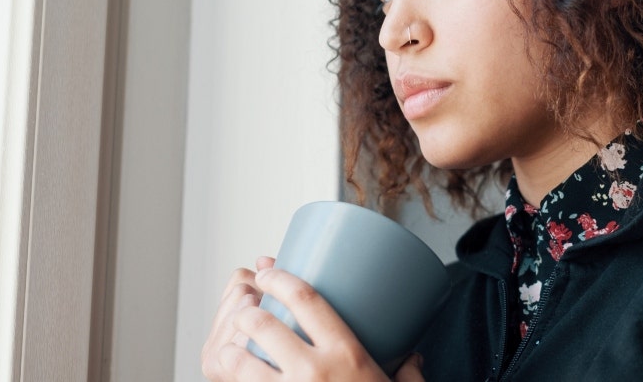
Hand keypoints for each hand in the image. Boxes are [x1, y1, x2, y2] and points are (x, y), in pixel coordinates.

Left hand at [203, 265, 425, 380]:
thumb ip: (408, 372)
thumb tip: (413, 358)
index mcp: (347, 355)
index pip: (307, 300)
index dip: (281, 279)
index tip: (269, 272)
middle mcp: (315, 373)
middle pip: (264, 325)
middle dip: (246, 312)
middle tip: (245, 310)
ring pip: (240, 363)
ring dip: (229, 350)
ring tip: (230, 346)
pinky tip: (235, 379)